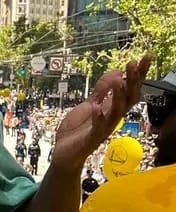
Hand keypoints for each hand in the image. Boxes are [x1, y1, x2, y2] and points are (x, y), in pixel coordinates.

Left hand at [51, 56, 151, 170]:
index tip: (147, 56)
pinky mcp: (90, 139)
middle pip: (128, 98)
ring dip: (118, 97)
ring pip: (116, 113)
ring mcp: (102, 129)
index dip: (139, 74)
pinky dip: (98, 118)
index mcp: (112, 109)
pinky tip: (97, 108)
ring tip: (119, 82)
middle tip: (133, 63)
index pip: (130, 89)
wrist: (64, 154)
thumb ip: (101, 91)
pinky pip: (97, 128)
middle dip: (132, 81)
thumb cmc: (78, 131)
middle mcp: (111, 118)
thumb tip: (117, 73)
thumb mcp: (89, 105)